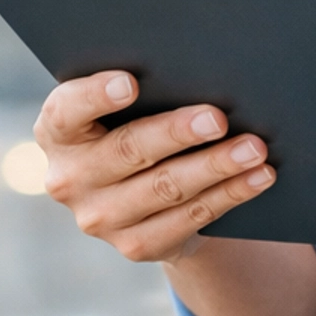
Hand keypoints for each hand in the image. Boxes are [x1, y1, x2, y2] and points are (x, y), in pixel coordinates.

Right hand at [33, 71, 275, 263]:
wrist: (144, 200)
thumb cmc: (136, 127)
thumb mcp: (124, 110)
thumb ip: (144, 91)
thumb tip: (200, 69)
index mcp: (57, 132)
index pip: (67, 111)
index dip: (96, 96)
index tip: (130, 82)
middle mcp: (70, 178)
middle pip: (128, 149)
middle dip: (177, 132)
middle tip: (218, 118)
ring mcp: (100, 218)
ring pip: (166, 188)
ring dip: (216, 166)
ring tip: (254, 147)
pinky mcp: (135, 245)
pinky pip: (189, 217)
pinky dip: (230, 194)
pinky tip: (258, 176)